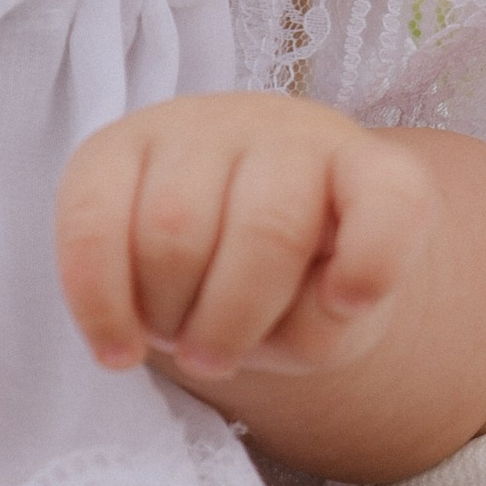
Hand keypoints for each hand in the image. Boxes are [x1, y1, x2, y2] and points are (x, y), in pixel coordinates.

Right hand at [56, 91, 433, 386]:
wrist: (222, 244)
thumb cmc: (292, 286)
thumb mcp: (328, 322)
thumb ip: (327, 323)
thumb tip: (301, 299)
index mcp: (365, 172)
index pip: (393, 197)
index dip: (375, 258)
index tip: (348, 305)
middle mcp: (289, 132)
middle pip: (267, 231)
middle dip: (233, 323)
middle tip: (216, 358)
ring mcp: (200, 127)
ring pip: (173, 228)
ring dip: (168, 314)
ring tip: (175, 333)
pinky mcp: (115, 146)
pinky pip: (93, 223)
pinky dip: (99, 302)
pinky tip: (118, 348)